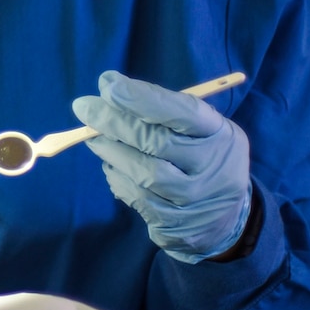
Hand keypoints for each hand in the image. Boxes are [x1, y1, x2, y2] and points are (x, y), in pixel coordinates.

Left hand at [71, 71, 251, 263]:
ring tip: (94, 138)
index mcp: (220, 134)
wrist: (225, 217)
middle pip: (157, 142)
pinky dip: (117, 178)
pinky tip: (111, 166)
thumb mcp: (203, 129)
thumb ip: (166, 111)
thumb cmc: (203, 157)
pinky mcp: (175, 225)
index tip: (108, 85)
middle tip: (84, 107)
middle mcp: (211, 168)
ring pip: (143, 173)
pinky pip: (138, 198)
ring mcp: (194, 200)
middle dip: (115, 121)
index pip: (183, 112)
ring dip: (111, 151)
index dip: (143, 98)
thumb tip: (112, 90)